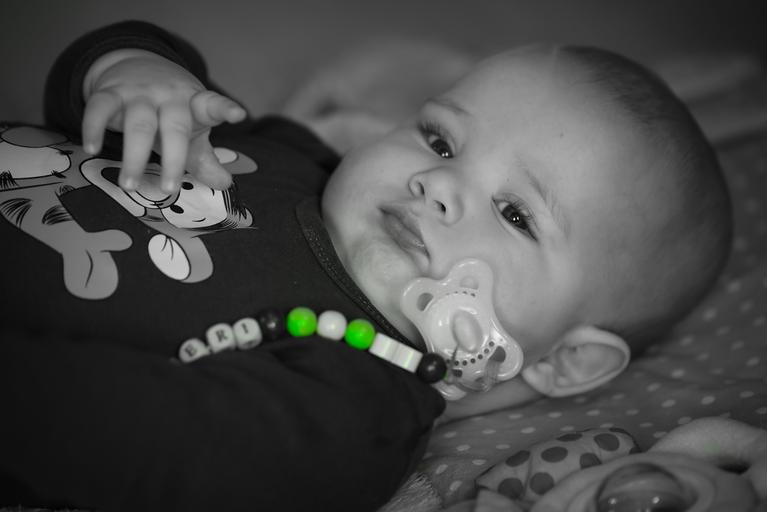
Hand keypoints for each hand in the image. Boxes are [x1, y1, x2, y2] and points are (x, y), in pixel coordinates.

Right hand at [82, 49, 245, 192]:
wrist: (137, 65)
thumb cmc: (172, 111)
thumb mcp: (193, 132)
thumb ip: (206, 159)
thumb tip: (225, 184)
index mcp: (194, 104)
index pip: (212, 106)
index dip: (225, 110)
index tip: (238, 115)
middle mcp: (169, 96)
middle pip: (174, 127)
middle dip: (173, 159)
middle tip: (168, 188)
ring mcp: (139, 93)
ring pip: (138, 123)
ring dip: (133, 156)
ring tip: (129, 186)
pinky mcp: (110, 92)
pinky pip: (99, 107)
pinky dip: (94, 128)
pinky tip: (92, 149)